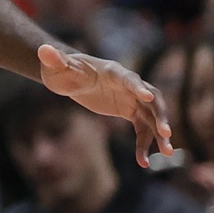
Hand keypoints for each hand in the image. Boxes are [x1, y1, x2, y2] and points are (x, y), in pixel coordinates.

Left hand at [36, 42, 174, 167]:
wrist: (68, 76)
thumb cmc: (63, 69)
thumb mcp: (56, 66)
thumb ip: (54, 59)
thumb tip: (44, 49)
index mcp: (113, 72)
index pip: (130, 78)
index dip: (138, 87)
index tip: (147, 97)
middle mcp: (128, 85)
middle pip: (151, 99)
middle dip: (160, 115)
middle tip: (167, 133)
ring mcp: (131, 98)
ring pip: (151, 117)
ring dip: (160, 134)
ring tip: (169, 153)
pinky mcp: (128, 111)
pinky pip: (141, 129)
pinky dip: (144, 145)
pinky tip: (144, 162)